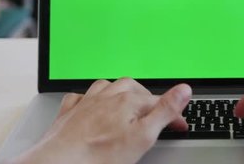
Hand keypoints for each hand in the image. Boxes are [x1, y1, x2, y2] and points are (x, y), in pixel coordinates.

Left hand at [11, 78, 191, 163]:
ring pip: (107, 87)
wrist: (60, 162)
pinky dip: (89, 99)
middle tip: (155, 116)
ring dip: (119, 93)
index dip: (173, 114)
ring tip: (126, 104)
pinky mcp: (70, 112)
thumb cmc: (99, 155)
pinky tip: (91, 105)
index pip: (158, 101)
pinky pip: (80, 97)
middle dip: (146, 99)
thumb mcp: (143, 136)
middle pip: (133, 89)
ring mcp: (87, 102)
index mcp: (128, 99)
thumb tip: (183, 90)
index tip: (180, 126)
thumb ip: (165, 111)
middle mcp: (107, 95)